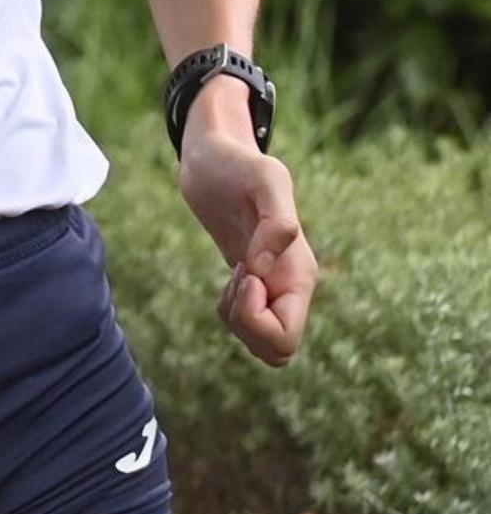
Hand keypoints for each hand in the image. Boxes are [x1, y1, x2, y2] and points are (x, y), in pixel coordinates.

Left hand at [177, 131, 320, 365]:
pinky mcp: (256, 287)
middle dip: (246, 327)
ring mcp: (275, 291)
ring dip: (238, 321)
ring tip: (234, 278)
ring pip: (262, 346)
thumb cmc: (239, 165)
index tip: (245, 275)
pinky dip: (230, 311)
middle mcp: (292, 288)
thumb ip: (277, 222)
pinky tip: (232, 278)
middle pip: (277, 352)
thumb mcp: (264, 177)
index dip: (256, 320)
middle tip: (236, 282)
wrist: (213, 160)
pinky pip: (247, 327)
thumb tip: (264, 270)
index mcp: (300, 273)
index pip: (286, 338)